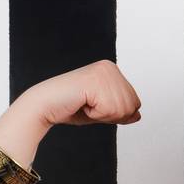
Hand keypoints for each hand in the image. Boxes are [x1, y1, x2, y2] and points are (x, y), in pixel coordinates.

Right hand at [27, 59, 142, 128]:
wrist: (46, 105)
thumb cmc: (70, 107)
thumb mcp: (102, 111)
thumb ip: (121, 111)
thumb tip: (138, 114)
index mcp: (112, 70)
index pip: (134, 102)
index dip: (117, 114)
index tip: (95, 106)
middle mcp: (110, 67)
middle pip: (131, 106)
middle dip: (111, 115)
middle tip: (89, 107)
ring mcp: (104, 72)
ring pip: (122, 110)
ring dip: (102, 115)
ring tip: (85, 105)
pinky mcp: (96, 81)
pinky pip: (109, 110)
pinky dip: (96, 115)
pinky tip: (82, 105)